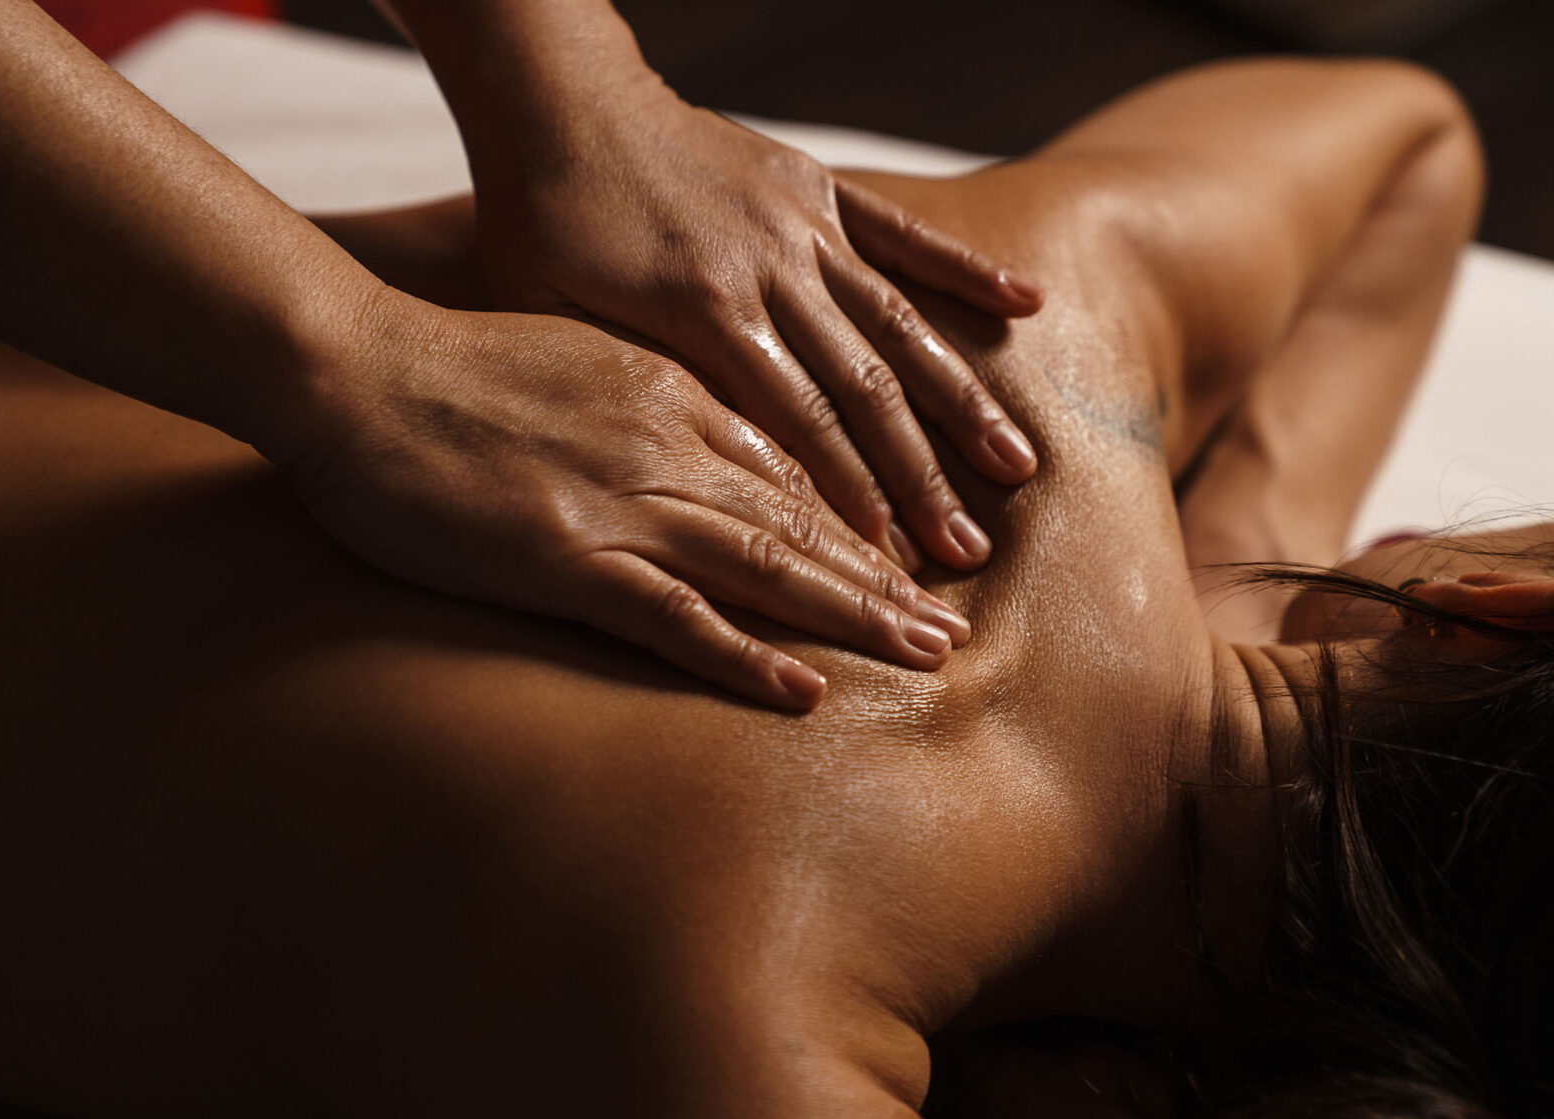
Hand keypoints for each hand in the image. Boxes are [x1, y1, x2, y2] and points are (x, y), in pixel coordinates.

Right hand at [277, 291, 971, 710]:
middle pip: (799, 517)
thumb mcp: (568, 357)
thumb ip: (639, 395)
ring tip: (923, 656)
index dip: (854, 521)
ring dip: (851, 614)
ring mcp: (617, 501)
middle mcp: (663, 440)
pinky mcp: (563, 556)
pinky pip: (672, 617)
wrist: (353, 368)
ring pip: (763, 563)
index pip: (786, 464)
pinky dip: (742, 654)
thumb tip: (691, 436)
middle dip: (883, 577)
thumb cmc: (444, 367)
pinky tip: (801, 690)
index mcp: (666, 389)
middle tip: (950, 630)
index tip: (904, 566)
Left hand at [469, 87, 1043, 569]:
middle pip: (864, 389)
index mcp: (703, 312)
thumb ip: (633, 391)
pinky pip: (901, 232)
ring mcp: (800, 225)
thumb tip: (703, 475)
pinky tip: (1026, 305)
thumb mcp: (555, 323)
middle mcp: (768, 269)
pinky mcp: (814, 186)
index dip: (848, 499)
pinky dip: (963, 268)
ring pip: (900, 323)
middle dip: (920, 478)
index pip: (797, 426)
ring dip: (961, 400)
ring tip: (1018, 466)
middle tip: (966, 553)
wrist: (559, 106)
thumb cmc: (540, 229)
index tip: (890, 565)